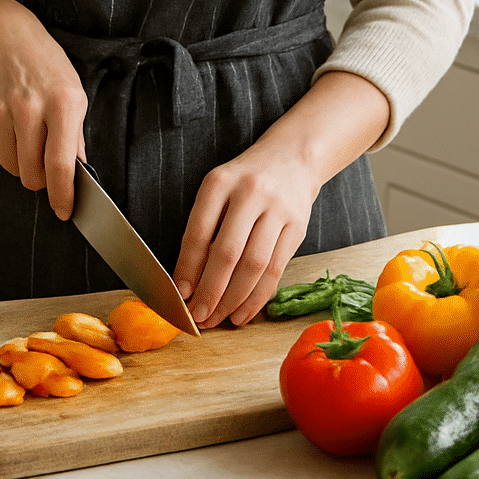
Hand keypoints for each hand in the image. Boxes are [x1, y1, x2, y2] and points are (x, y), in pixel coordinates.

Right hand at [0, 0, 87, 219]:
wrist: (2, 35)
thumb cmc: (45, 66)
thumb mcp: (73, 92)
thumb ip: (75, 136)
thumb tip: (74, 176)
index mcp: (63, 103)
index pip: (60, 165)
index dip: (62, 196)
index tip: (64, 211)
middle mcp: (30, 108)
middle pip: (32, 174)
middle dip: (42, 178)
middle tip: (46, 162)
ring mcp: (1, 111)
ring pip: (12, 167)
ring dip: (22, 163)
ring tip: (29, 136)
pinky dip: (5, 149)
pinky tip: (11, 125)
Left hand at [173, 149, 317, 329]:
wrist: (291, 159)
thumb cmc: (243, 182)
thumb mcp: (217, 191)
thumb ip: (202, 229)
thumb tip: (188, 281)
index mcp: (220, 182)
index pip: (199, 232)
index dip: (188, 267)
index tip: (180, 294)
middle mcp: (250, 193)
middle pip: (228, 252)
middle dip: (211, 290)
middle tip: (200, 316)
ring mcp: (278, 210)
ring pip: (254, 265)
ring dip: (235, 299)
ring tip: (220, 318)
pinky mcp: (298, 227)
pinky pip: (276, 270)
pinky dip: (258, 297)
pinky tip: (243, 312)